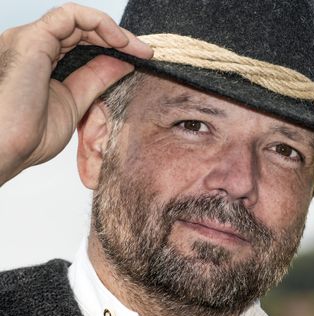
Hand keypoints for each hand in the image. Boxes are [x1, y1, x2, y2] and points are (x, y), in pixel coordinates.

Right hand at [0, 2, 152, 184]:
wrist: (5, 150)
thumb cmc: (28, 136)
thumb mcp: (76, 103)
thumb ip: (96, 79)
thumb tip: (123, 63)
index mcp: (42, 62)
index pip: (82, 43)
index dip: (112, 47)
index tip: (141, 59)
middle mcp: (35, 47)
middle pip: (83, 30)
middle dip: (119, 39)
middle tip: (146, 53)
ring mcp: (32, 40)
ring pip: (79, 20)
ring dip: (114, 31)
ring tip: (138, 48)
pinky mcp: (33, 38)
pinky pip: (70, 15)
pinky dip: (100, 23)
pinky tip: (120, 41)